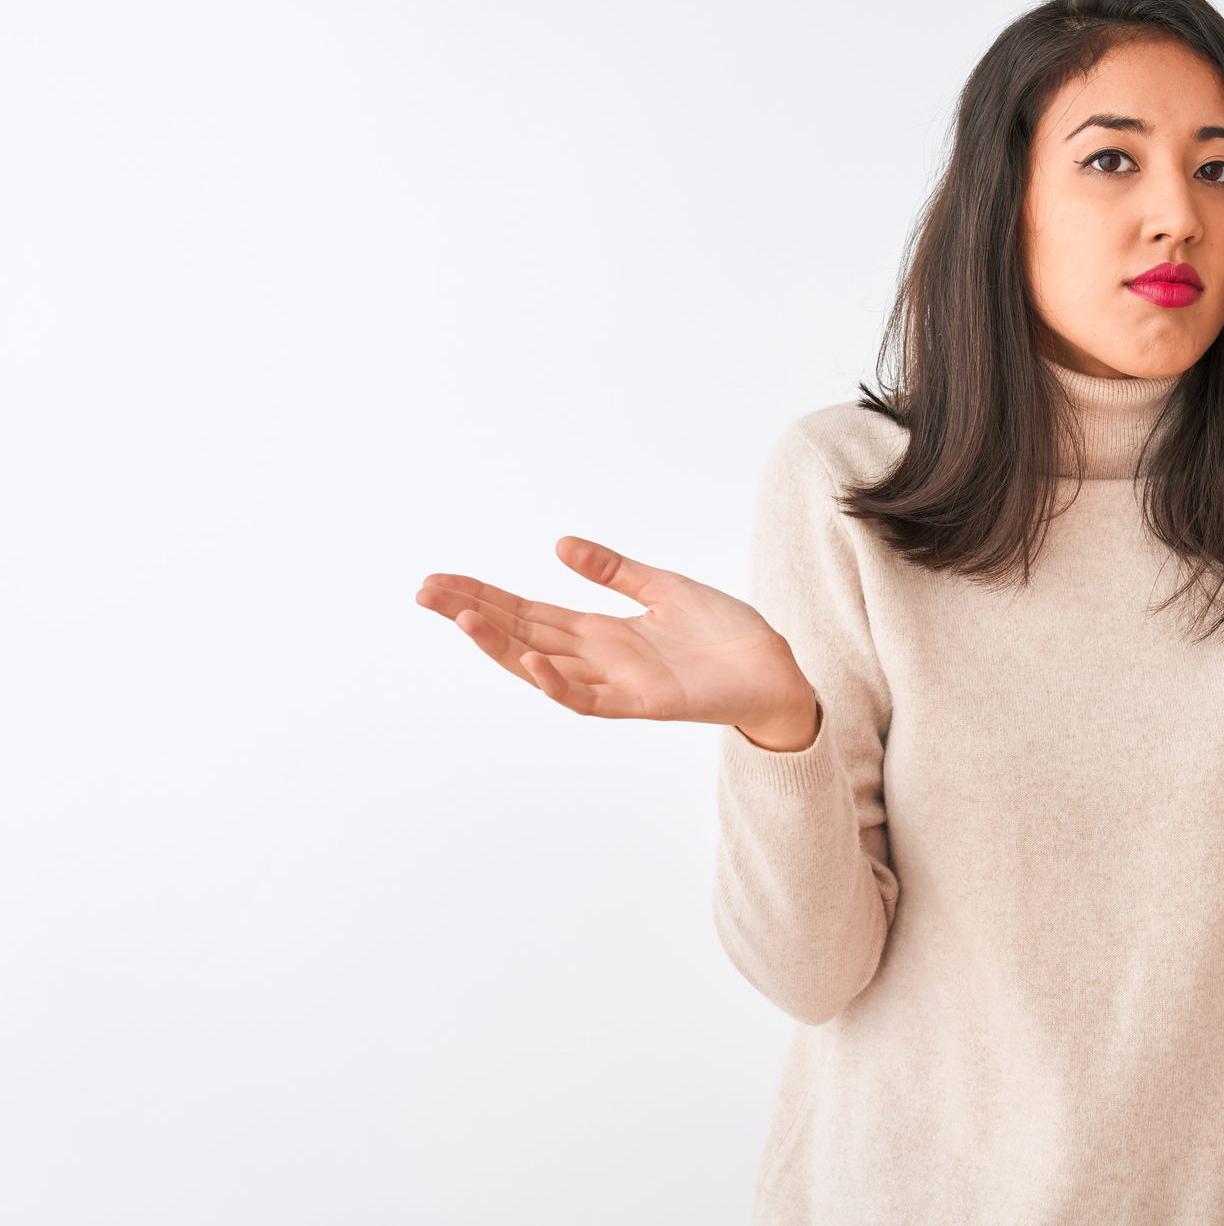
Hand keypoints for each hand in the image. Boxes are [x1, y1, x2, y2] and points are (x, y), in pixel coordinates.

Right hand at [415, 537, 819, 750]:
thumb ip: (613, 570)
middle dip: (473, 614)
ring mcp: (617, 683)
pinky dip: (558, 683)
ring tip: (462, 619)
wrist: (774, 669)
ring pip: (543, 667)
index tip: (440, 580)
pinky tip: (531, 660)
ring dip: (501, 646)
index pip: (528, 612)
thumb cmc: (725, 635)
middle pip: (521, 635)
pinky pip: (589, 699)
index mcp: (601, 632)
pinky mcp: (643, 702)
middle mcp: (598, 659)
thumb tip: (558, 545)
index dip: (484, 597)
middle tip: (425, 592)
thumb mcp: (663, 587)